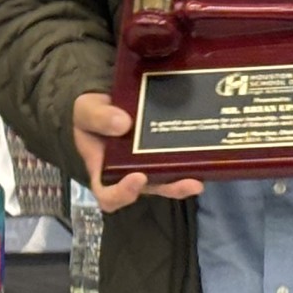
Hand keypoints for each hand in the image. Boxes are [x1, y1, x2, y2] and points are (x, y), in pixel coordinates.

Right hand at [74, 91, 202, 211]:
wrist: (106, 97)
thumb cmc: (90, 112)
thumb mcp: (86, 110)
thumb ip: (98, 117)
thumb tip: (123, 123)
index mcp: (104, 169)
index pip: (109, 194)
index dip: (122, 194)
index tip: (138, 178)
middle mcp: (129, 172)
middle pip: (150, 189)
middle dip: (170, 188)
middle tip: (189, 183)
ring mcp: (149, 163)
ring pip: (168, 179)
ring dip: (184, 180)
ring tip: (200, 178)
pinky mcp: (164, 151)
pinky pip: (177, 160)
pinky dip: (191, 160)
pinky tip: (206, 154)